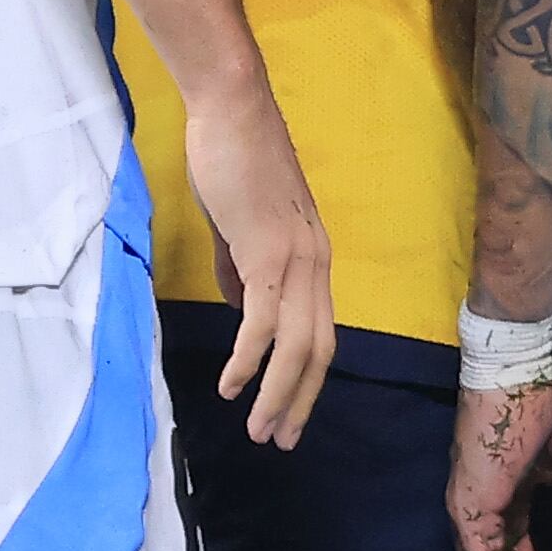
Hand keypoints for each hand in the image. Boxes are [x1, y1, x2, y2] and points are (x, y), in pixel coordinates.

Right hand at [183, 82, 336, 447]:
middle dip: (299, 401)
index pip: (320, 332)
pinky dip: (248, 360)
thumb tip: (242, 314)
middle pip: (319, 350)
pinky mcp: (267, 252)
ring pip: (297, 345)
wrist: (231, 110)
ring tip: (257, 429)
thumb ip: (242, 270)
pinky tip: (231, 385)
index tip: (288, 415)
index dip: (306, 379)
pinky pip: (262, 321)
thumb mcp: (241, 226)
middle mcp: (316, 262)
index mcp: (314, 256)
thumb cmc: (232, 160)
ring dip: (276, 394)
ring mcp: (296, 257)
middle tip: (278, 440)